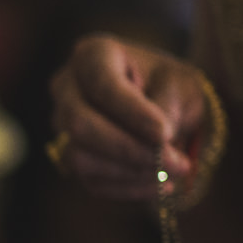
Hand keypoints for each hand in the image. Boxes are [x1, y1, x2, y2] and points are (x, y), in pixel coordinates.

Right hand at [49, 35, 209, 199]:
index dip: (132, 113)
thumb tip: (154, 146)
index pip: (102, 84)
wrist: (164, 104)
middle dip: (129, 149)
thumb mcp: (180, 85)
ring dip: (131, 172)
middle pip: (80, 125)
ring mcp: (61, 125)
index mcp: (92, 55)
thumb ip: (165, 109)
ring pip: (80, 158)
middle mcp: (66, 88)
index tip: (165, 134)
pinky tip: (160, 183)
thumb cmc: (170, 85)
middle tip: (175, 163)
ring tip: (174, 171)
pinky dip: (129, 187)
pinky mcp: (69, 156)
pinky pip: (91, 181)